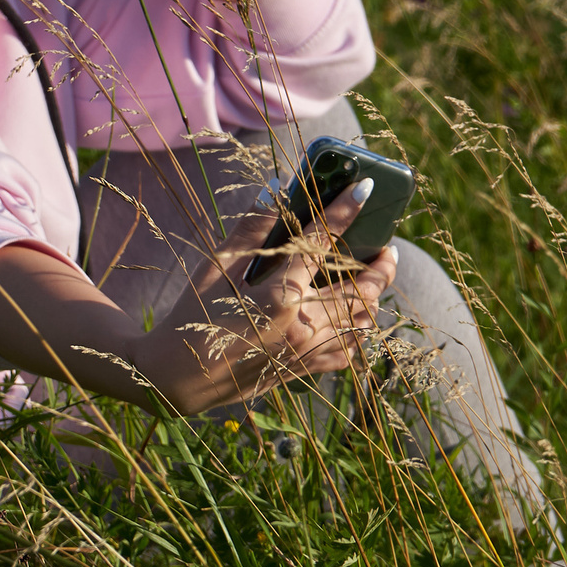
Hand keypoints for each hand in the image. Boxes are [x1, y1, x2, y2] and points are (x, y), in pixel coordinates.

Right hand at [130, 178, 397, 414]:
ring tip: (375, 279)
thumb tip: (276, 189)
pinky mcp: (303, 370)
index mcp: (278, 296)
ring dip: (374, 298)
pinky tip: (355, 318)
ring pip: (362, 323)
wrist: (179, 378)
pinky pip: (347, 353)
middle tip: (387, 247)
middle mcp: (301, 326)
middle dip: (381, 265)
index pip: (321, 243)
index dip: (345, 211)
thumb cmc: (193, 316)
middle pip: (361, 290)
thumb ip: (252, 228)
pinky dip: (358, 332)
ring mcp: (306, 352)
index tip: (365, 188)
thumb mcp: (217, 267)